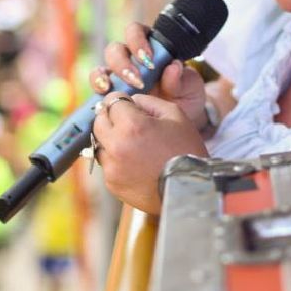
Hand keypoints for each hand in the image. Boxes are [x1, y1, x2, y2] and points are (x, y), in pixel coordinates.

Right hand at [88, 22, 207, 131]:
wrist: (181, 121)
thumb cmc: (186, 96)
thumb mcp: (190, 87)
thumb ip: (182, 79)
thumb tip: (174, 67)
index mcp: (149, 46)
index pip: (136, 32)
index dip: (137, 42)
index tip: (148, 60)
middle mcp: (130, 59)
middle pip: (115, 50)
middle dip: (122, 63)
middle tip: (137, 81)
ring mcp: (118, 78)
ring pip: (101, 68)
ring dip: (104, 77)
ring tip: (112, 89)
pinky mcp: (111, 96)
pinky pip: (98, 91)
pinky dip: (98, 93)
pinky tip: (104, 99)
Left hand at [92, 92, 207, 214]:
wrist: (190, 189)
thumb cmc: (186, 149)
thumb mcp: (175, 115)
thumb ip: (148, 101)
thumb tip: (131, 101)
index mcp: (131, 125)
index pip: (111, 102)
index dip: (121, 101)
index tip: (126, 105)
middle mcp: (116, 146)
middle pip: (99, 121)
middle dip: (111, 118)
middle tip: (127, 123)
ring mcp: (112, 167)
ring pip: (99, 144)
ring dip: (111, 140)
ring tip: (133, 145)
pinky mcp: (112, 184)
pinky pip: (107, 164)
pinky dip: (116, 161)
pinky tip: (135, 163)